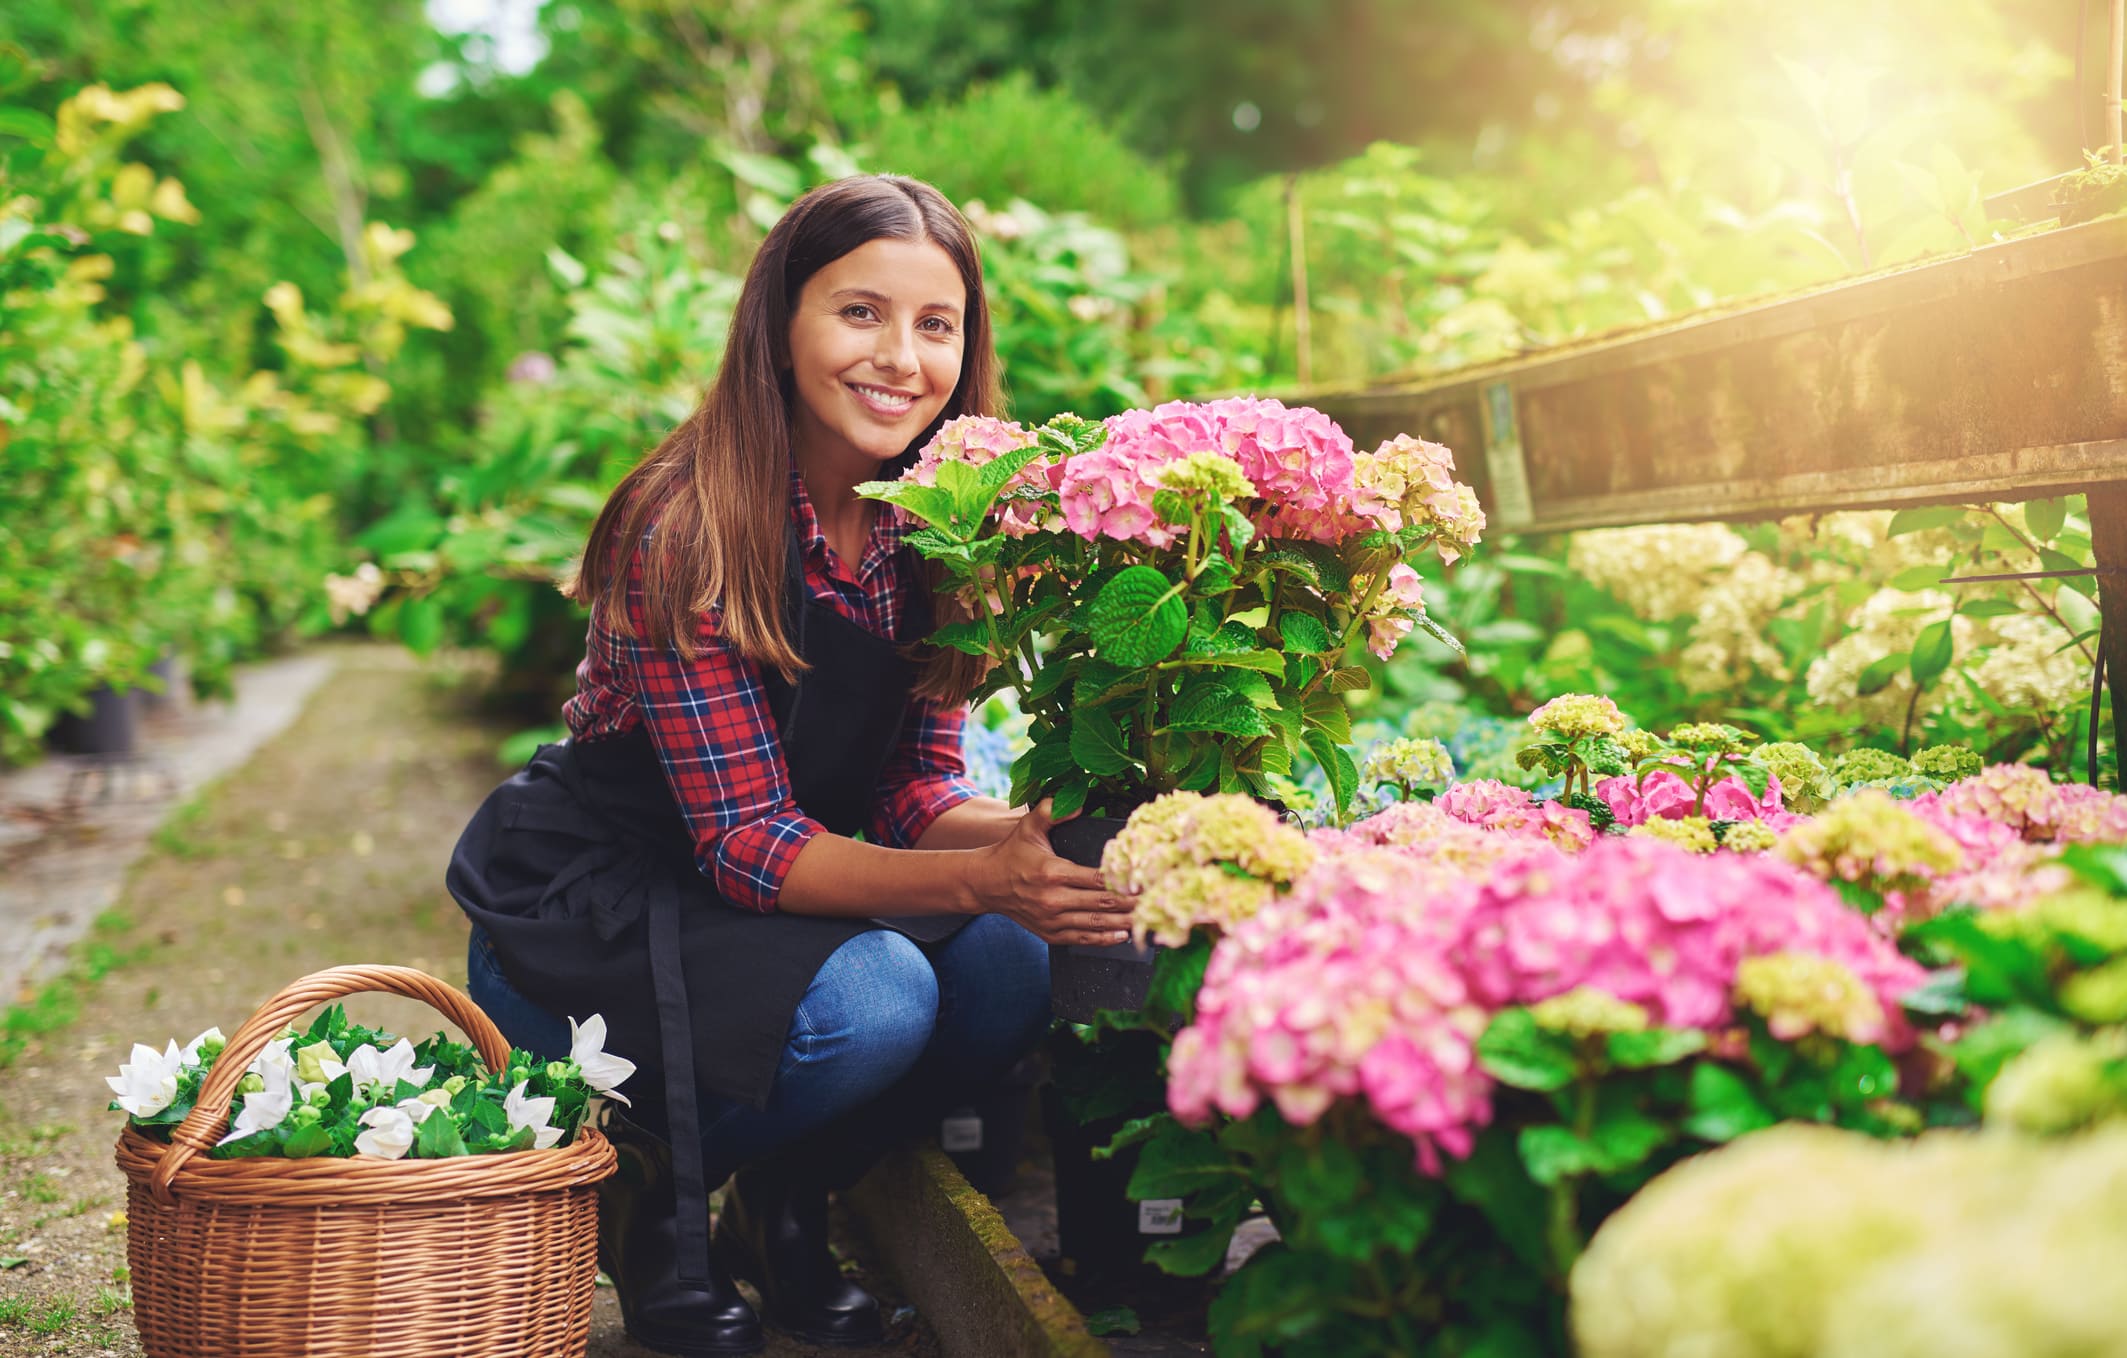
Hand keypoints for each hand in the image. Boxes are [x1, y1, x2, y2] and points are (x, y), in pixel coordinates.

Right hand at [973, 799, 1136, 945]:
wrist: (987, 883)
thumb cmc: (1012, 853)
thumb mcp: (1029, 827)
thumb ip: (1051, 811)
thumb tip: (1077, 805)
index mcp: (1052, 872)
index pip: (1096, 878)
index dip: (1123, 880)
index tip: (1145, 879)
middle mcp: (1053, 899)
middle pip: (1102, 903)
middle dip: (1132, 903)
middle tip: (1156, 899)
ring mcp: (1052, 919)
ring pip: (1096, 924)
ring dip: (1124, 923)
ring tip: (1146, 919)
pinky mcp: (1050, 933)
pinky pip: (1082, 939)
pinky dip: (1104, 938)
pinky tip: (1122, 934)